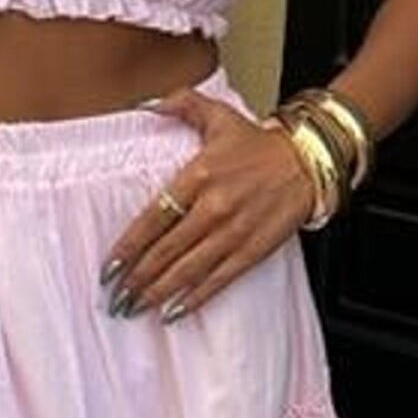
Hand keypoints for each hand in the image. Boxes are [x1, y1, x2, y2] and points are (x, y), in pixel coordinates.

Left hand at [99, 88, 313, 321]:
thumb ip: (180, 105)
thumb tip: (146, 104)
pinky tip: (173, 313)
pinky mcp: (253, 250)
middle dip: (136, 278)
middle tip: (114, 298)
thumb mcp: (219, 115)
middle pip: (165, 251)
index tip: (108, 267)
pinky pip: (218, 280)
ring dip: (157, 293)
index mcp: (198, 176)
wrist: (310, 160)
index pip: (153, 219)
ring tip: (134, 309)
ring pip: (187, 270)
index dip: (128, 247)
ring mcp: (234, 232)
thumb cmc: (260, 144)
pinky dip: (194, 299)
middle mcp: (213, 207)